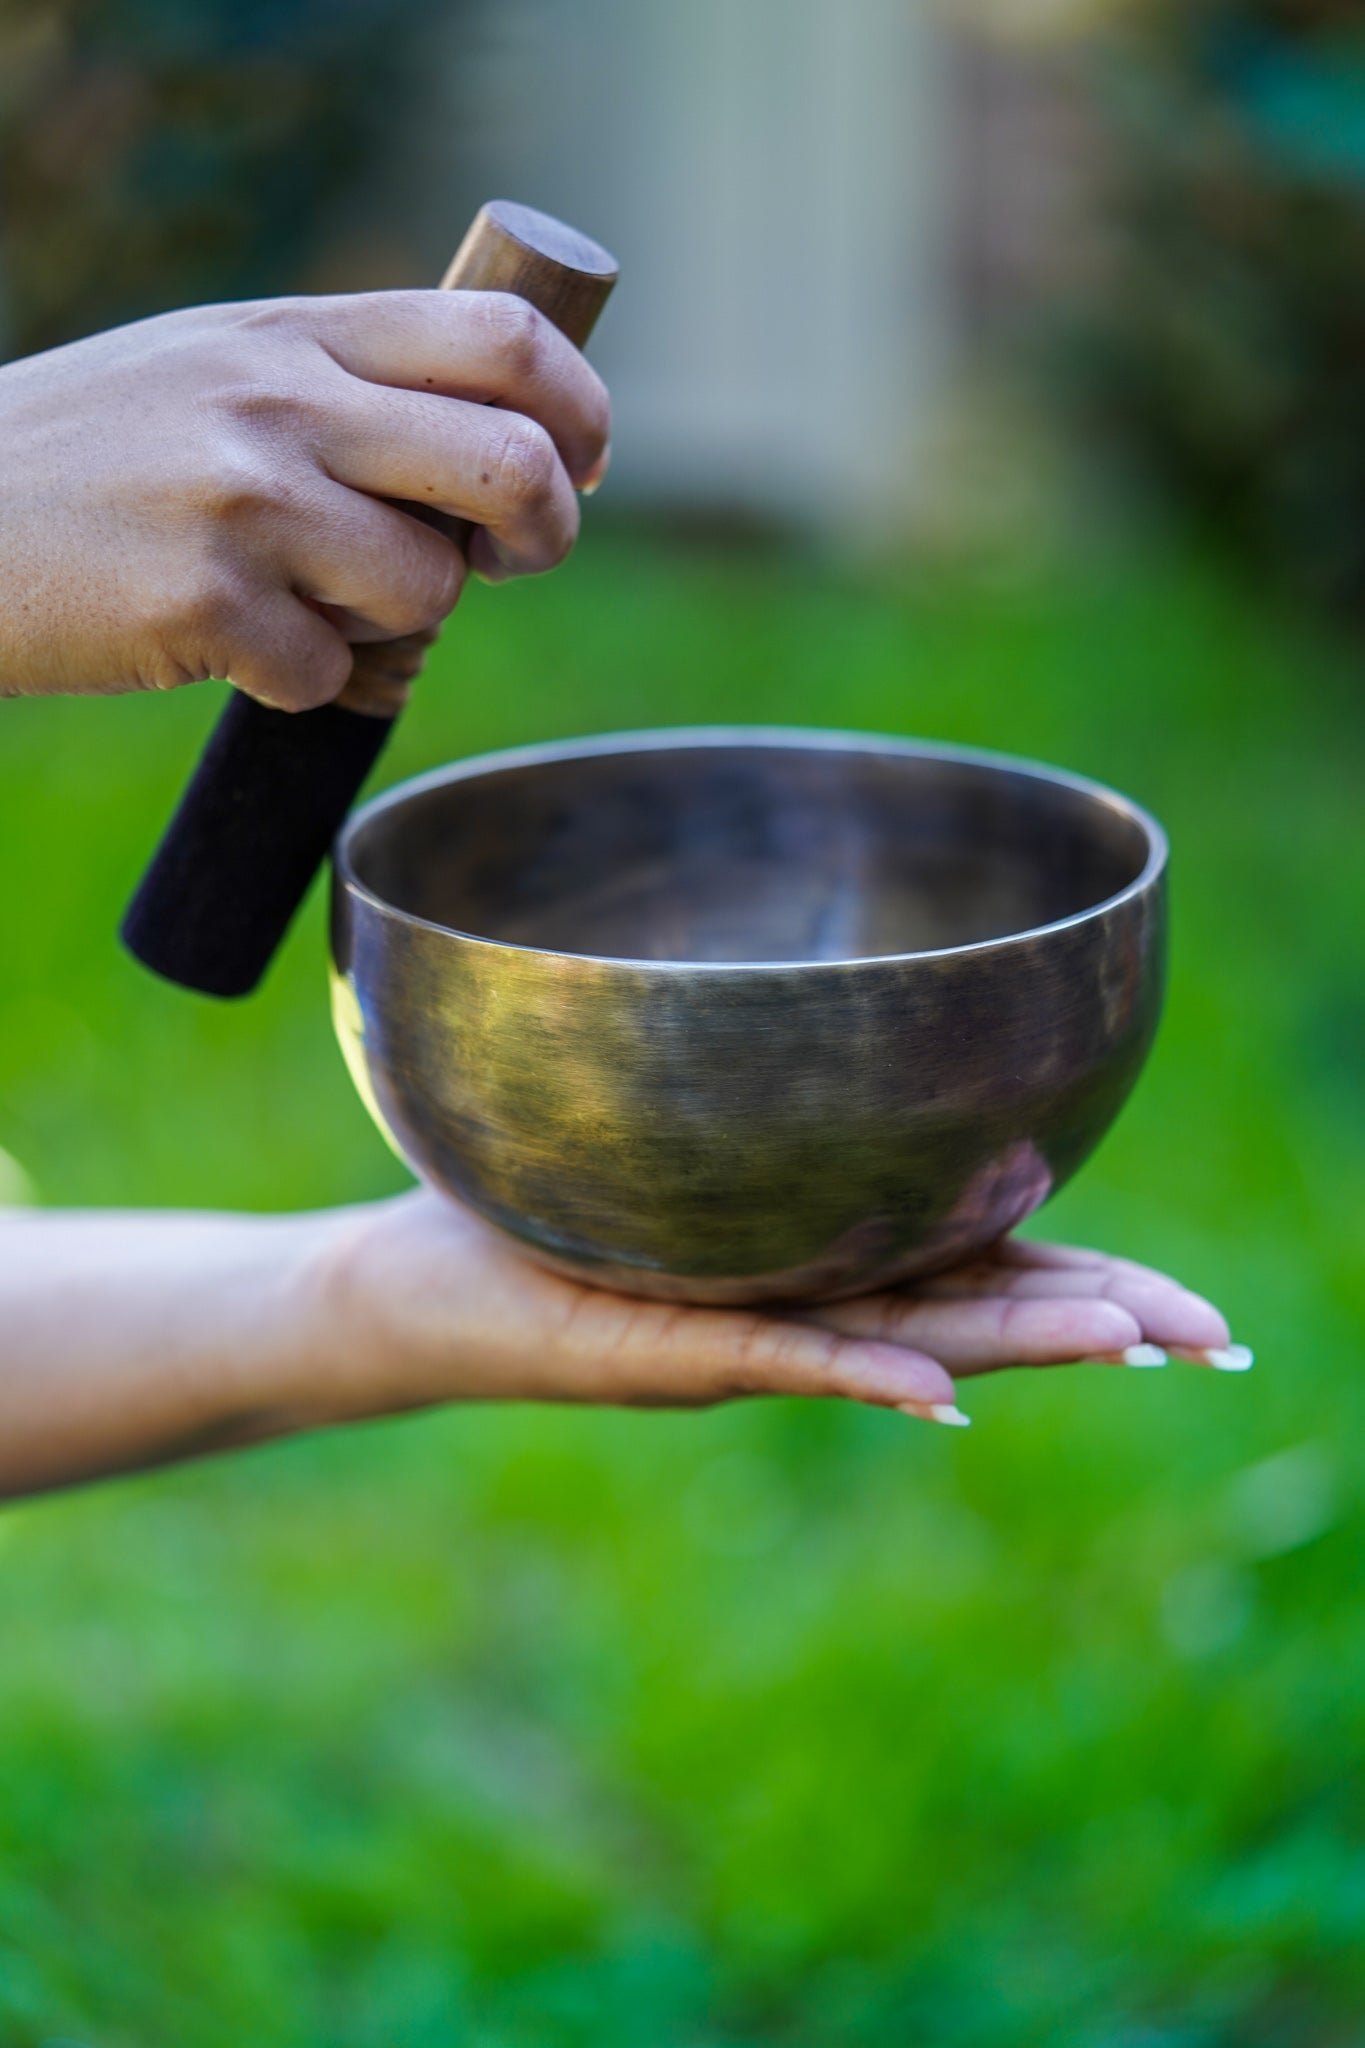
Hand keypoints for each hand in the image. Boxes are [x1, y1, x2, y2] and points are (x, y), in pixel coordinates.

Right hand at [0, 291, 608, 705]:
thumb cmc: (96, 456)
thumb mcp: (218, 367)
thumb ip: (344, 385)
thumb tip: (501, 447)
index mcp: (298, 333)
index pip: (505, 342)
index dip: (579, 412)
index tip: (579, 466)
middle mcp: (283, 402)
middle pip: (511, 465)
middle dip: (546, 533)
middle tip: (516, 561)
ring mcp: (247, 503)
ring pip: (429, 592)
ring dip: (390, 624)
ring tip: (301, 601)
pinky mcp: (209, 606)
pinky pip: (333, 678)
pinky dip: (301, 685)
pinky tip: (230, 646)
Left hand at [0, 1195, 1246, 1497]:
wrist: (406, 1288)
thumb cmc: (538, 1207)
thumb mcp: (675, 1148)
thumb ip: (756, 1110)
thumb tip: (844, 1030)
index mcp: (818, 1262)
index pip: (977, 1272)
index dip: (1089, 1281)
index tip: (1190, 1306)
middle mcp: (796, 1312)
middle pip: (970, 1316)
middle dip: (1096, 1324)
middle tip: (1217, 1338)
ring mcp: (735, 1340)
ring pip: (899, 1343)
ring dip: (1012, 1344)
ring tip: (1127, 1341)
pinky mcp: (656, 1349)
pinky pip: (770, 1356)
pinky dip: (854, 1373)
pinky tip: (934, 1392)